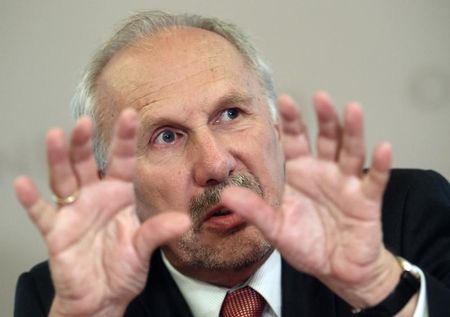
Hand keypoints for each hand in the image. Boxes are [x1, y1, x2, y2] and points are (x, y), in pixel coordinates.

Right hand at [15, 109, 189, 316]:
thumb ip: (158, 232)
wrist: (103, 297)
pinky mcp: (57, 231)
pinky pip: (42, 213)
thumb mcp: (143, 249)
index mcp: (119, 195)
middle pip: (86, 163)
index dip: (124, 139)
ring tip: (55, 136)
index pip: (122, 161)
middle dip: (84, 143)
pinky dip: (32, 200)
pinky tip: (25, 185)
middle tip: (84, 122)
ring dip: (59, 159)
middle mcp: (94, 197)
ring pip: (63, 179)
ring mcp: (74, 212)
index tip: (131, 114)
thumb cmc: (123, 269)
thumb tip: (183, 222)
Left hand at [222, 93, 402, 308]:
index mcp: (299, 173)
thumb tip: (225, 194)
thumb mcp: (275, 228)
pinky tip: (383, 148)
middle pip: (325, 138)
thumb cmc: (306, 244)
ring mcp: (346, 183)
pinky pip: (375, 180)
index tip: (282, 101)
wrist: (336, 268)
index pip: (294, 141)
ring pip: (351, 151)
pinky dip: (380, 165)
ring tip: (352, 110)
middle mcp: (323, 171)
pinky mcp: (367, 199)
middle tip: (318, 97)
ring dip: (352, 131)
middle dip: (323, 118)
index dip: (290, 122)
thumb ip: (254, 210)